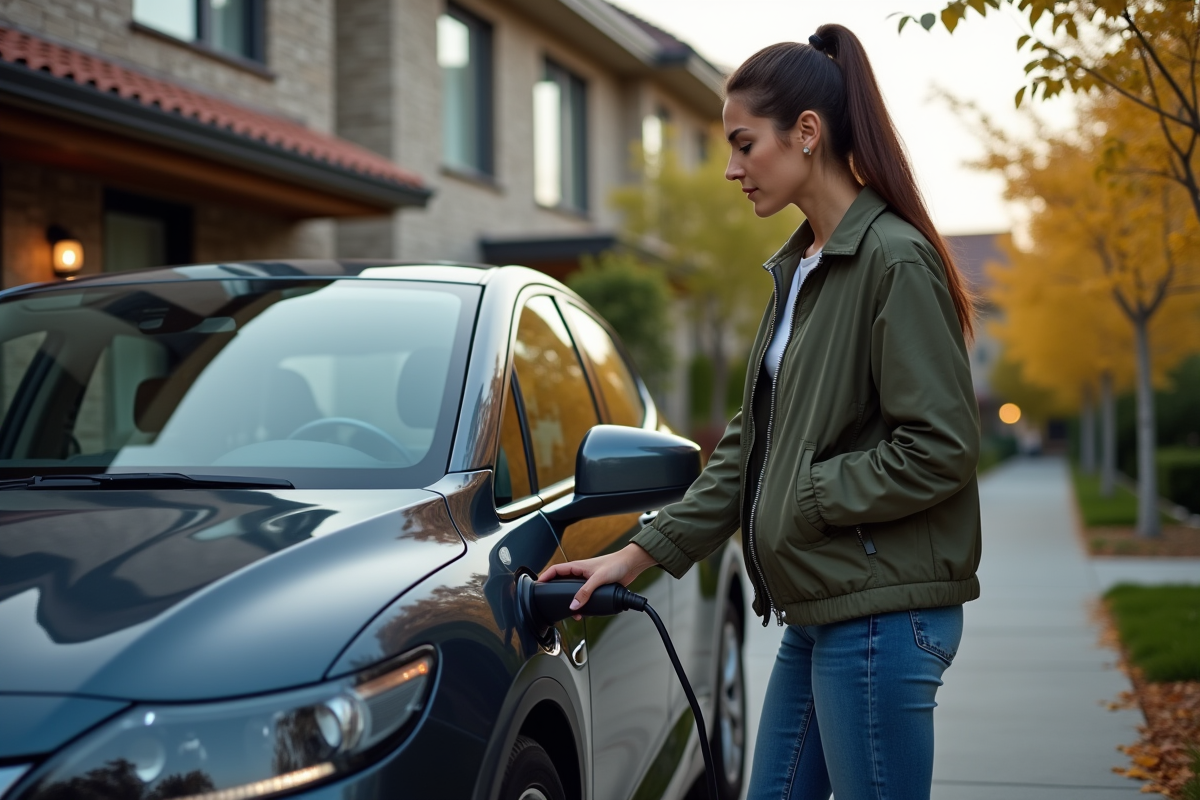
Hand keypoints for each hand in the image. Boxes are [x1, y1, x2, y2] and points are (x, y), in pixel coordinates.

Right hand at [538, 543, 658, 618]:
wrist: (632, 565)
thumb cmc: (616, 564)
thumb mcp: (598, 579)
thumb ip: (585, 592)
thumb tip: (573, 605)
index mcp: (577, 567)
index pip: (556, 570)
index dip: (545, 577)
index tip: (537, 586)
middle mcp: (581, 574)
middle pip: (562, 583)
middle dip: (556, 592)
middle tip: (551, 602)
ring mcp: (588, 581)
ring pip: (574, 593)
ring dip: (572, 603)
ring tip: (571, 613)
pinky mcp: (597, 588)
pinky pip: (585, 597)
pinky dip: (583, 605)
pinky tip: (584, 612)